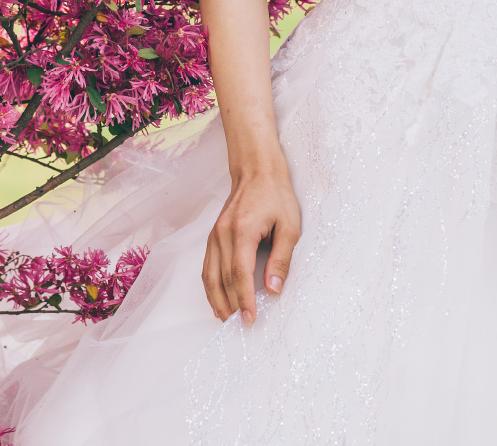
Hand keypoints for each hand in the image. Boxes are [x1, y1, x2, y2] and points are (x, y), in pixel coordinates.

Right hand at [203, 162, 302, 323]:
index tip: (251, 318)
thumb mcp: (289, 226)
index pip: (240, 274)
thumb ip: (281, 258)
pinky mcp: (213, 235)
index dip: (244, 300)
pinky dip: (210, 286)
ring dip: (217, 299)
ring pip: (210, 274)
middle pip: (223, 278)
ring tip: (227, 319)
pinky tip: (217, 299)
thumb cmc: (276, 195)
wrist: (256, 170)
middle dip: (232, 305)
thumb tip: (273, 289)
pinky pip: (207, 265)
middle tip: (242, 325)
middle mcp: (223, 234)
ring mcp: (215, 234)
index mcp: (242, 230)